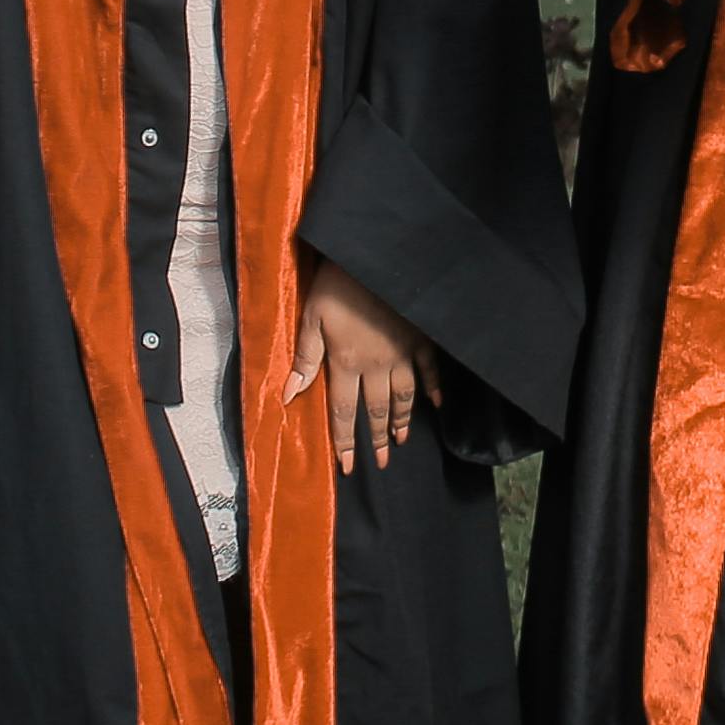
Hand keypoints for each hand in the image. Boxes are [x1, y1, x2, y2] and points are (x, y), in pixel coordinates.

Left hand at [294, 257, 443, 470]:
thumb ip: (304, 357)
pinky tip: (436, 402)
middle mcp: (375, 365)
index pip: (342, 410)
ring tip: (401, 439)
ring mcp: (402, 353)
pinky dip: (433, 388)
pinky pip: (429, 369)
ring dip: (401, 420)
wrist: (378, 257)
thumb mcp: (312, 317)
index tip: (348, 466)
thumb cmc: (339, 284)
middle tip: (381, 463)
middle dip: (375, 439)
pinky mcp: (421, 338)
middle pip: (375, 410)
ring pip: (403, 396)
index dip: (344, 441)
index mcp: (345, 362)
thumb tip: (288, 396)